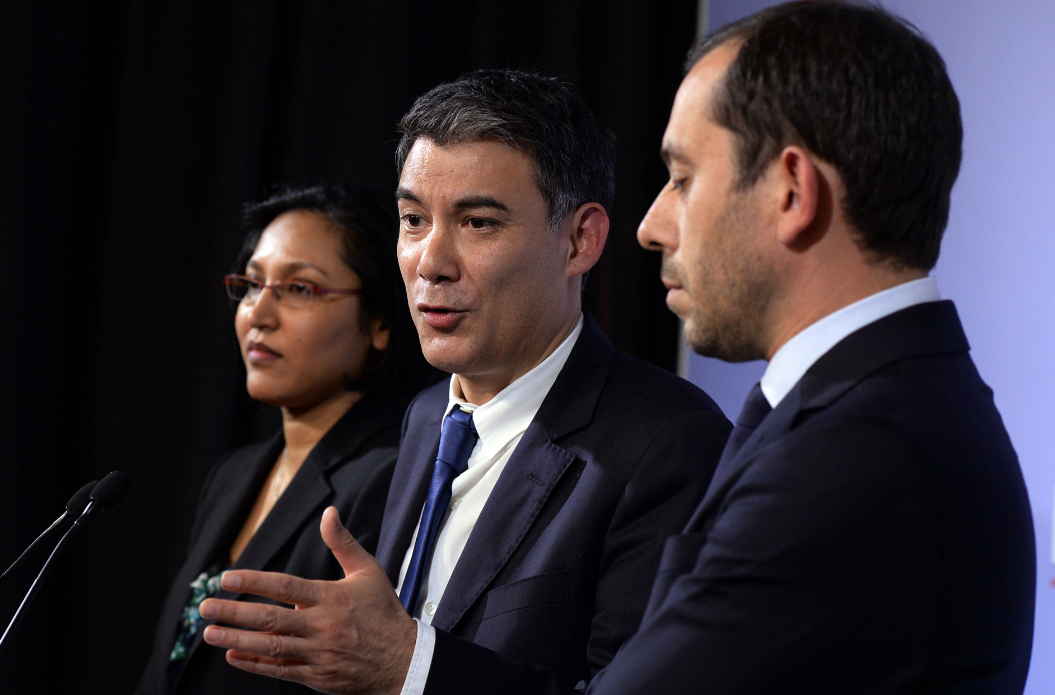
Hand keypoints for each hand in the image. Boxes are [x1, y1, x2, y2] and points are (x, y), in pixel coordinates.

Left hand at [199, 506, 416, 694]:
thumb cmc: (384, 611)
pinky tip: (233, 656)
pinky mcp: (317, 676)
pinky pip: (281, 670)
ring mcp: (318, 654)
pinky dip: (255, 665)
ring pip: (271, 647)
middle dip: (234, 613)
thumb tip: (328, 513)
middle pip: (270, 620)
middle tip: (205, 607)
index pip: (285, 587)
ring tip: (209, 632)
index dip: (254, 582)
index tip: (227, 578)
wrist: (404, 660)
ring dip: (237, 639)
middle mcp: (322, 627)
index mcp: (332, 598)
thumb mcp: (368, 571)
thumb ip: (343, 543)